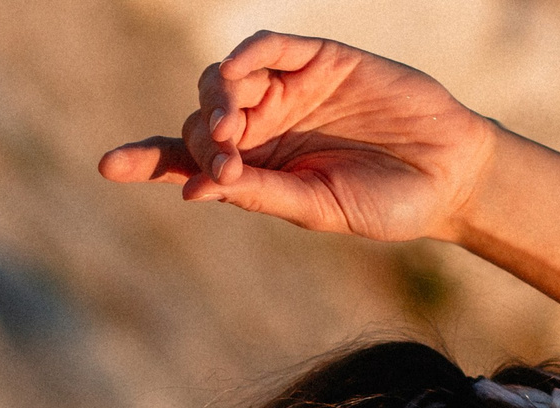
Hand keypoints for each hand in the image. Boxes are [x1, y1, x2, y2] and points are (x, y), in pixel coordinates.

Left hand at [97, 33, 497, 244]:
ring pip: (224, 82)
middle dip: (203, 141)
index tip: (110, 165)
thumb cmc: (387, 203)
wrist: (449, 174)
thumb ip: (262, 193)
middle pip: (201, 121)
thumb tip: (194, 188)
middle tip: (229, 165)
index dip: (147, 159)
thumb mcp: (319, 207)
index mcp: (257, 170)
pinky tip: (240, 81)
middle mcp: (265, 128)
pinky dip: (247, 58)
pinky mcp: (318, 60)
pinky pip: (268, 47)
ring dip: (216, 102)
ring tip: (233, 131)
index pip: (187, 160)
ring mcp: (289, 91)